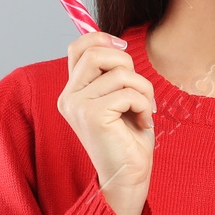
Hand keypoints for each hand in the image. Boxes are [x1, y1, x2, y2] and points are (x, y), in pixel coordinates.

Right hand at [57, 31, 153, 214]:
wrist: (129, 176)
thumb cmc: (128, 139)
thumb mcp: (119, 98)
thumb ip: (112, 74)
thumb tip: (118, 42)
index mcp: (73, 92)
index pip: (78, 48)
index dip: (101, 38)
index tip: (124, 48)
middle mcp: (69, 97)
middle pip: (97, 52)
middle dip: (128, 64)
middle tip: (140, 90)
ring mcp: (78, 106)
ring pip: (120, 72)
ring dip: (143, 89)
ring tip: (145, 109)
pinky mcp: (92, 115)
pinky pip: (128, 92)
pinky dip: (144, 104)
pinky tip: (143, 122)